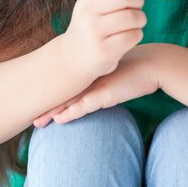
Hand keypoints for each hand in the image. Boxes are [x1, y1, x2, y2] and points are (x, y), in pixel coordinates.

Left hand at [33, 43, 160, 126]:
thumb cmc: (139, 69)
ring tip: (38, 122)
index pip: (69, 84)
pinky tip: (59, 120)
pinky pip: (84, 106)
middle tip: (32, 117)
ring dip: (53, 113)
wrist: (154, 64)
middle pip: (64, 92)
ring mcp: (97, 85)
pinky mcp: (105, 93)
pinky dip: (71, 114)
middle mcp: (91, 77)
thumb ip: (109, 81)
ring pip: (70, 101)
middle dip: (48, 105)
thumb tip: (106, 89)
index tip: (43, 102)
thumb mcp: (119, 73)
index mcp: (93, 72)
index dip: (55, 94)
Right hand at [60, 0, 145, 82]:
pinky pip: (133, 36)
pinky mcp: (103, 50)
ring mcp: (94, 32)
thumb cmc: (93, 24)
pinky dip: (137, 34)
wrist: (73, 57)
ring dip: (141, 19)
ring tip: (136, 22)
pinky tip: (130, 36)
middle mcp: (87, 11)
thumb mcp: (94, 3)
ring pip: (132, 17)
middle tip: (137, 6)